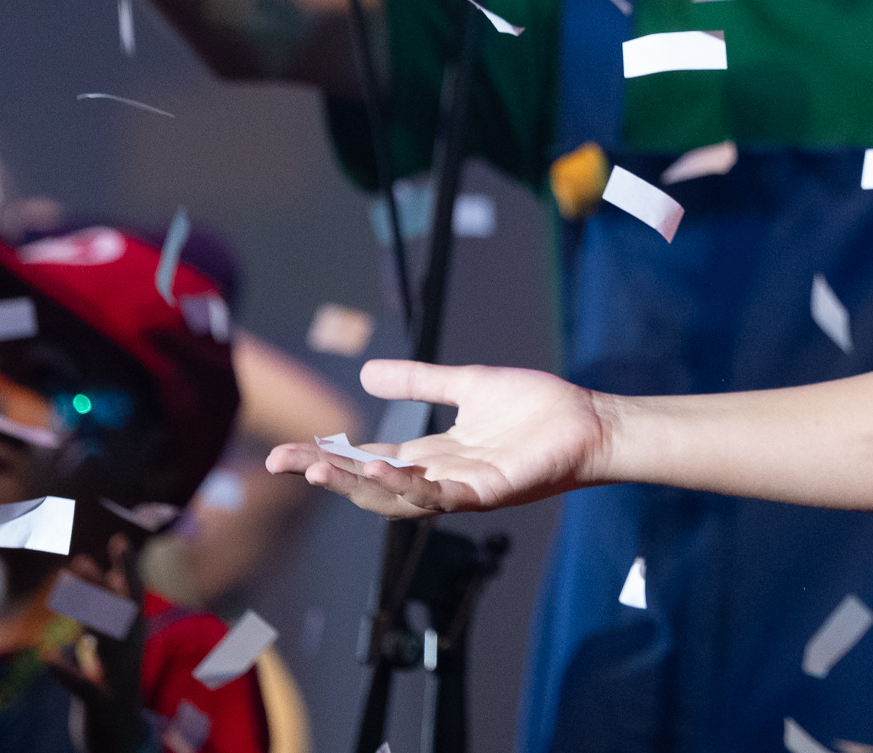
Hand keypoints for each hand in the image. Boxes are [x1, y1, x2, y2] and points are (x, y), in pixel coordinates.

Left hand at [46, 534, 149, 752]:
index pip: (134, 597)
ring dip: (86, 612)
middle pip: (121, 611)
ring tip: (64, 591)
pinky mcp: (100, 701)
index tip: (118, 538)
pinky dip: (64, 670)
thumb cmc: (112, 688)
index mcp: (133, 638)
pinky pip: (82, 684)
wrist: (120, 738)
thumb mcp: (111, 651)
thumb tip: (98, 588)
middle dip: (102, 585)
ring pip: (106, 639)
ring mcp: (117, 676)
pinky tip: (47, 654)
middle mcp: (130, 652)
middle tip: (79, 559)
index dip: (127, 568)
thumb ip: (103, 623)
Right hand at [264, 359, 610, 519]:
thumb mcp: (465, 385)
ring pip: (397, 497)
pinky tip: (380, 469)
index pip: (367, 461)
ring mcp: (463, 489)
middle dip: (327, 475)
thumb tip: (367, 373)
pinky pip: (441, 496)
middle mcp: (440, 478)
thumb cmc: (536, 408)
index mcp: (433, 456)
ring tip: (319, 468)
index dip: (328, 457)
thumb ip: (419, 382)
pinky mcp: (489, 492)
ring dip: (357, 485)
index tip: (285, 452)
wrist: (589, 421)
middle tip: (283, 463)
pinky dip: (408, 485)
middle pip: (370, 484)